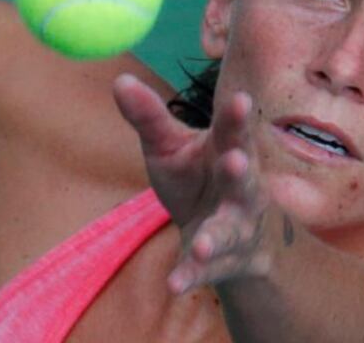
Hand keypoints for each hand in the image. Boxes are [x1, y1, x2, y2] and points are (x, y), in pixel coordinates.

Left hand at [113, 73, 273, 293]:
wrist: (231, 238)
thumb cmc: (198, 178)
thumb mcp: (171, 147)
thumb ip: (149, 117)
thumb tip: (119, 79)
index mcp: (229, 151)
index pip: (234, 131)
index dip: (237, 117)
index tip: (240, 99)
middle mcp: (241, 189)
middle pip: (244, 180)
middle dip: (240, 172)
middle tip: (235, 161)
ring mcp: (237, 227)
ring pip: (231, 231)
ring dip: (218, 237)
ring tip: (204, 244)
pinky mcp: (225, 261)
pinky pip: (210, 271)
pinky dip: (193, 275)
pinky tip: (175, 284)